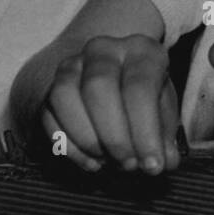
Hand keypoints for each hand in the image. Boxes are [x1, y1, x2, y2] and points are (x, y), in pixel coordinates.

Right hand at [42, 35, 180, 174]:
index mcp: (141, 50)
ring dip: (86, 138)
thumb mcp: (165, 115)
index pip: (139, 87)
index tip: (152, 165)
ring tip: (108, 161)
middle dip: (114, 136)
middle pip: (98, 87)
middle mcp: (104, 49)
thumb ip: (165, 138)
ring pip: (64, 95)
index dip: (145, 131)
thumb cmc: (146, 102)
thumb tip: (163, 160)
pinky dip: (67, 146)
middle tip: (128, 164)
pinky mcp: (51, 87)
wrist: (118, 88)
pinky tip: (91, 162)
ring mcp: (72, 64)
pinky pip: (48, 114)